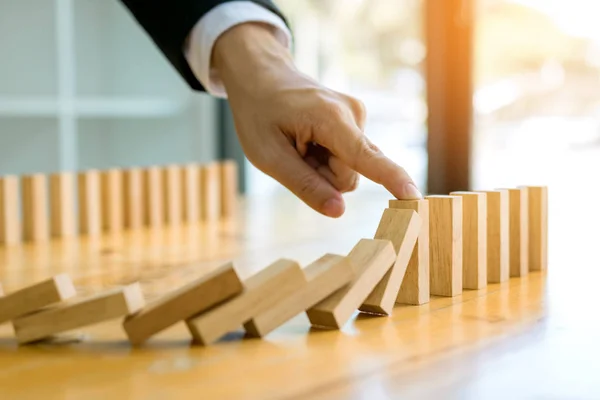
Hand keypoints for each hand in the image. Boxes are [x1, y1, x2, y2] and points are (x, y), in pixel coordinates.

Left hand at [212, 23, 422, 216]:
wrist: (262, 75)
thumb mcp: (268, 156)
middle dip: (322, 177)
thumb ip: (305, 185)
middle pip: (350, 176)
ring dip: (322, 167)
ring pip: (349, 170)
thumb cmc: (259, 114)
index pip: (367, 158)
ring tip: (299, 144)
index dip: (392, 180)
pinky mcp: (355, 121)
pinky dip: (326, 157)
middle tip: (294, 154)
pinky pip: (348, 158)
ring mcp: (357, 116)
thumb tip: (338, 212)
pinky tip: (309, 139)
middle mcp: (354, 115)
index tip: (415, 197)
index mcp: (331, 119)